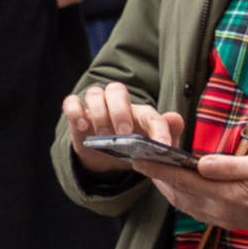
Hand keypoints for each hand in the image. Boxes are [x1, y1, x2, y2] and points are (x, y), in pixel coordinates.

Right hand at [62, 79, 181, 174]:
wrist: (107, 159)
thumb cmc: (133, 150)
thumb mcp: (152, 150)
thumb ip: (168, 136)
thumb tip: (176, 118)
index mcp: (140, 114)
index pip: (150, 114)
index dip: (158, 129)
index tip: (162, 146)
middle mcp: (117, 104)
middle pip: (117, 90)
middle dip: (121, 111)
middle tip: (124, 134)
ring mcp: (95, 106)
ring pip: (94, 93)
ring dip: (99, 113)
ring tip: (104, 135)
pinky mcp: (76, 112)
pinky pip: (71, 102)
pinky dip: (75, 111)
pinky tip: (82, 126)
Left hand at [149, 152, 247, 233]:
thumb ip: (229, 166)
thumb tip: (201, 163)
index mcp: (228, 195)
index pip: (183, 181)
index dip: (158, 170)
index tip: (138, 158)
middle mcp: (221, 211)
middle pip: (178, 194)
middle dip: (157, 179)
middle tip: (141, 162)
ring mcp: (222, 219)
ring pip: (183, 204)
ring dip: (166, 189)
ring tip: (155, 173)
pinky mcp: (225, 222)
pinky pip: (194, 210)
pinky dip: (180, 197)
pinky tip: (176, 188)